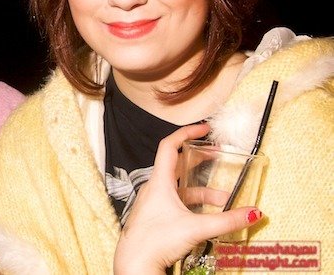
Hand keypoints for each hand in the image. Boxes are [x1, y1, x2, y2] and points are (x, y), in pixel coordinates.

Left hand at [113, 123, 263, 274]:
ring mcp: (153, 202)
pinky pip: (177, 203)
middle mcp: (154, 188)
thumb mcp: (196, 228)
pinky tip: (208, 215)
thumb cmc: (156, 241)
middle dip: (200, 160)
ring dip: (203, 191)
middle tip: (219, 154)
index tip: (204, 128)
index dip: (186, 133)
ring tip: (224, 200)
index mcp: (159, 181)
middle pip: (178, 165)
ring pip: (180, 188)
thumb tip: (254, 213)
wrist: (135, 264)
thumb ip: (227, 220)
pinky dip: (194, 205)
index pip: (169, 146)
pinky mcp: (155, 216)